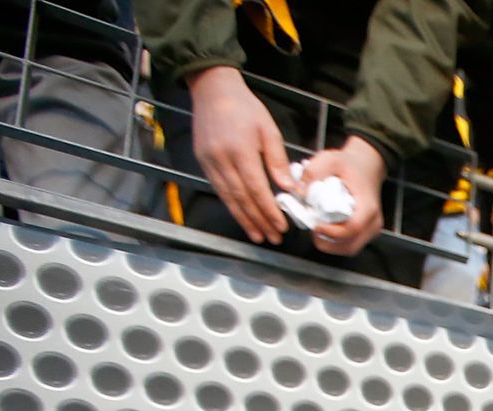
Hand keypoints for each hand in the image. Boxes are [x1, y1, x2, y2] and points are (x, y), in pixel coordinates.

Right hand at [186, 66, 294, 243]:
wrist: (213, 91)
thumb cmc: (246, 108)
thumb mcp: (269, 130)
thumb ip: (278, 161)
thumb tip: (289, 189)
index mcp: (240, 150)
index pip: (257, 189)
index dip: (268, 211)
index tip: (281, 226)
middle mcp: (221, 159)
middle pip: (241, 198)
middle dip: (258, 221)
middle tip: (272, 238)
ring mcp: (209, 162)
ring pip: (228, 198)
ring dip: (243, 219)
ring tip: (258, 235)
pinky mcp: (203, 162)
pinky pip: (218, 189)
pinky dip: (231, 206)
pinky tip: (242, 216)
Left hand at [302, 137, 386, 256]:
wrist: (366, 166)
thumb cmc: (350, 164)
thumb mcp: (330, 159)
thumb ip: (313, 171)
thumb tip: (299, 191)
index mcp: (367, 207)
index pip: (352, 229)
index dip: (331, 233)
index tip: (315, 226)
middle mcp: (373, 222)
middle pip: (350, 246)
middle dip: (328, 243)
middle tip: (312, 229)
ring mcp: (371, 229)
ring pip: (349, 248)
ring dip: (330, 244)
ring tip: (317, 229)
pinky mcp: (366, 232)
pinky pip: (350, 245)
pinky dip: (335, 242)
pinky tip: (325, 230)